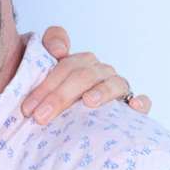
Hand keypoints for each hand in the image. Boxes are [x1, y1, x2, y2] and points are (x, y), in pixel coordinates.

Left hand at [22, 26, 152, 124]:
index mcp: (79, 65)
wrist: (59, 121)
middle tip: (40, 117)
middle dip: (61, 95)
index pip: (67, 64)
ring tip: (88, 102)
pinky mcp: (131, 107)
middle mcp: (98, 73)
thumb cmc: (50, 101)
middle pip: (84, 75)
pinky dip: (140, 102)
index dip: (48, 83)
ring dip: (101, 92)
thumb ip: (47, 48)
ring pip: (113, 83)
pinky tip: (134, 107)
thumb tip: (60, 49)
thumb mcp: (38, 75)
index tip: (28, 108)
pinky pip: (141, 102)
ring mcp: (115, 88)